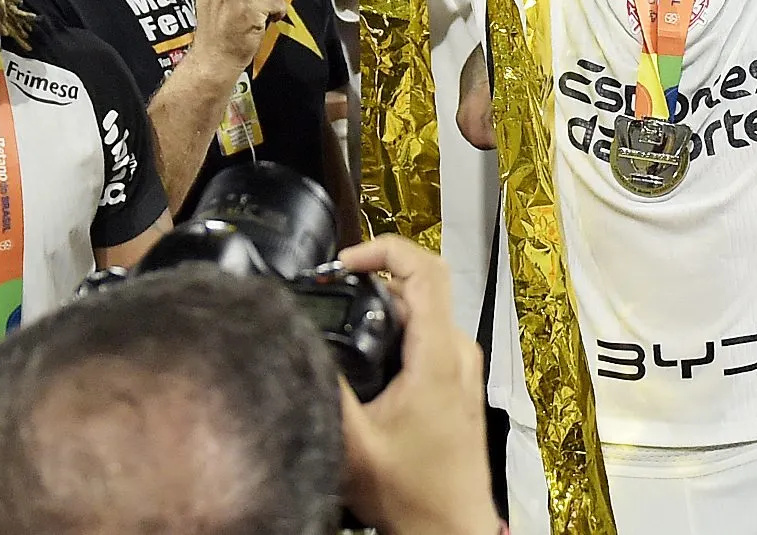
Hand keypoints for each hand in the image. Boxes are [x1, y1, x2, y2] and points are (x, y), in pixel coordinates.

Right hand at [337, 237, 500, 534]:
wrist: (450, 529)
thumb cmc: (413, 494)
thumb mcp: (354, 444)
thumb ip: (326, 389)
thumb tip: (294, 345)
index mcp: (439, 357)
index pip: (426, 269)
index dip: (383, 249)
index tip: (344, 262)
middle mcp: (459, 354)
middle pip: (420, 287)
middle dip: (372, 281)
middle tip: (330, 293)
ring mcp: (462, 368)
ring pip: (423, 313)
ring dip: (382, 308)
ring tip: (340, 322)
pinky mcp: (458, 384)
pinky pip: (428, 337)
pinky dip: (396, 331)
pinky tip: (364, 356)